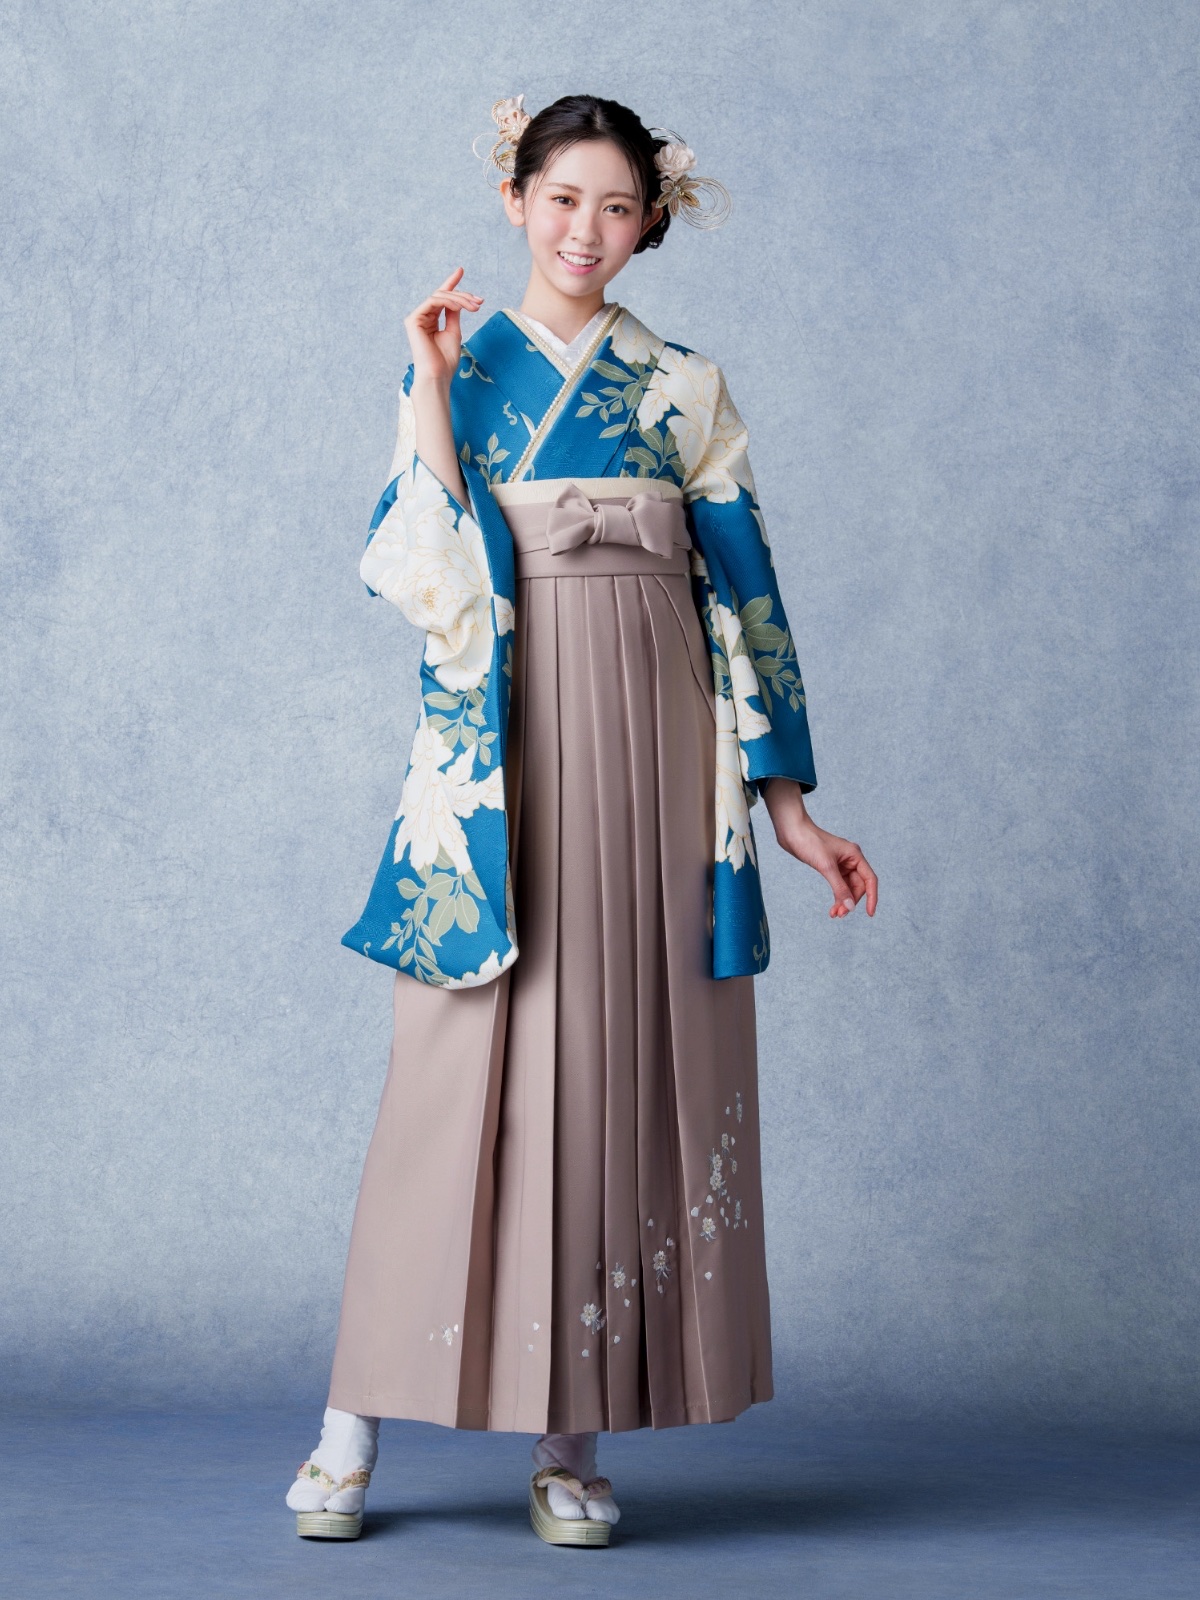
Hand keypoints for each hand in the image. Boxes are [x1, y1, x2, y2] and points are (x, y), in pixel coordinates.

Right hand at [403, 268, 483, 385]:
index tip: (460, 270)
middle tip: (479, 301)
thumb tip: (458, 300)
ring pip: (439, 296)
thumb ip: (454, 315)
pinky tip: (460, 306)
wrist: (438, 375)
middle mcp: (422, 317)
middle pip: (443, 296)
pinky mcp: (413, 319)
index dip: (451, 283)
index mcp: (431, 320)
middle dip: (463, 295)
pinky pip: (433, 301)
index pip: (442, 298)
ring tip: (474, 306)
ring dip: (459, 298)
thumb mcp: (454, 332)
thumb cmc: (446, 360)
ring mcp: (417, 318)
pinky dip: (448, 301)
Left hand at [762, 778, 877, 918]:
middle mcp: (850, 859)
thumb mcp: (826, 866)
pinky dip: (836, 896)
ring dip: (843, 901)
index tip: (870, 914)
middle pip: (858, 886)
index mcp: (855, 855)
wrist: (791, 831)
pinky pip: (838, 885)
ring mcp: (840, 863)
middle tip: (840, 914)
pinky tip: (832, 907)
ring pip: (847, 887)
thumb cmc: (809, 842)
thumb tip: (850, 906)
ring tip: (835, 914)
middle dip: (850, 901)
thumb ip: (839, 888)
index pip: (869, 880)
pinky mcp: (830, 867)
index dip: (872, 897)